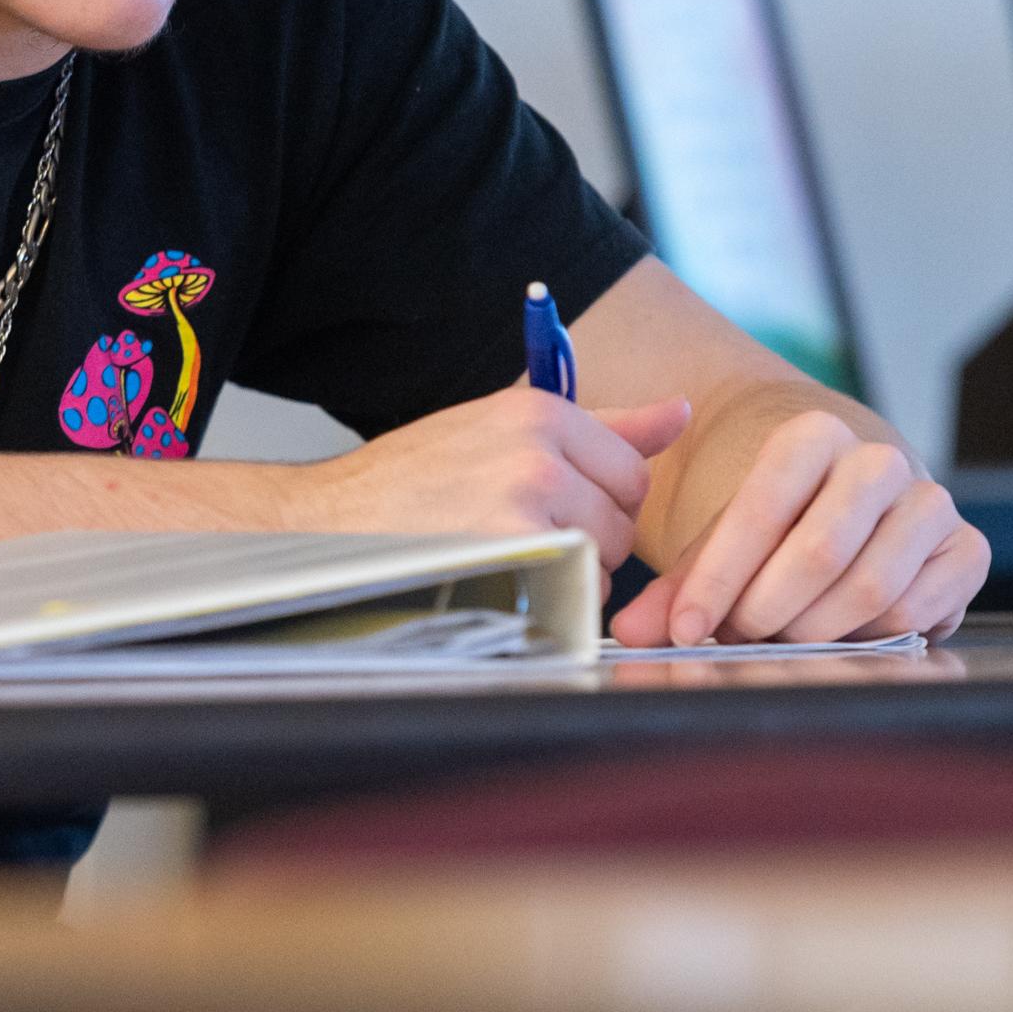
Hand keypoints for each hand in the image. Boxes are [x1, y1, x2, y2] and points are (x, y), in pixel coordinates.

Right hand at [283, 387, 694, 572]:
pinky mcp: (511, 560)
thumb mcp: (505, 429)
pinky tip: (500, 580)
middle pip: (623, 522)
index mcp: (540, 414)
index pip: (633, 473)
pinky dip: (547, 599)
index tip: (557, 505)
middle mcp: (538, 454)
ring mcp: (525, 509)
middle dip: (589, 540)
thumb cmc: (416, 480)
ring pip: (602, 563)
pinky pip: (574, 595)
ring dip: (568, 572)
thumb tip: (681, 412)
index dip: (602, 500)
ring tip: (505, 555)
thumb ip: (605, 426)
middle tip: (521, 533)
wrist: (331, 522)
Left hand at [610, 410, 987, 645]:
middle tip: (739, 636)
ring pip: (872, 588)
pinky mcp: (967, 549)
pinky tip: (844, 635)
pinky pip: (920, 610)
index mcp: (813, 436)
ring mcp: (931, 502)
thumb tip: (632, 633)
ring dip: (816, 630)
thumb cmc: (779, 530)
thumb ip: (680, 587)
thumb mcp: (724, 544)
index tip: (686, 627)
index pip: (763, 505)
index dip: (720, 575)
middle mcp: (879, 460)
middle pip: (821, 551)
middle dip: (768, 610)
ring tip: (784, 636)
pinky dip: (874, 638)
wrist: (853, 508)